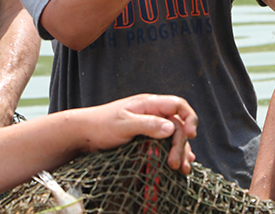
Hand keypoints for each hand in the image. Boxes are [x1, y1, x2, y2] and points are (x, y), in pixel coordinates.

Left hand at [80, 94, 197, 174]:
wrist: (84, 133)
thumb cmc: (101, 125)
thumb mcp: (124, 124)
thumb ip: (148, 125)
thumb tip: (172, 128)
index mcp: (150, 104)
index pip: (178, 105)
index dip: (189, 118)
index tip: (191, 135)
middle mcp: (153, 113)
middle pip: (178, 125)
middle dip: (181, 144)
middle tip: (175, 164)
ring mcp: (150, 125)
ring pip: (173, 136)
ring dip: (180, 151)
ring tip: (182, 170)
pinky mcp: (146, 137)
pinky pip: (165, 143)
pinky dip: (174, 152)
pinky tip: (180, 163)